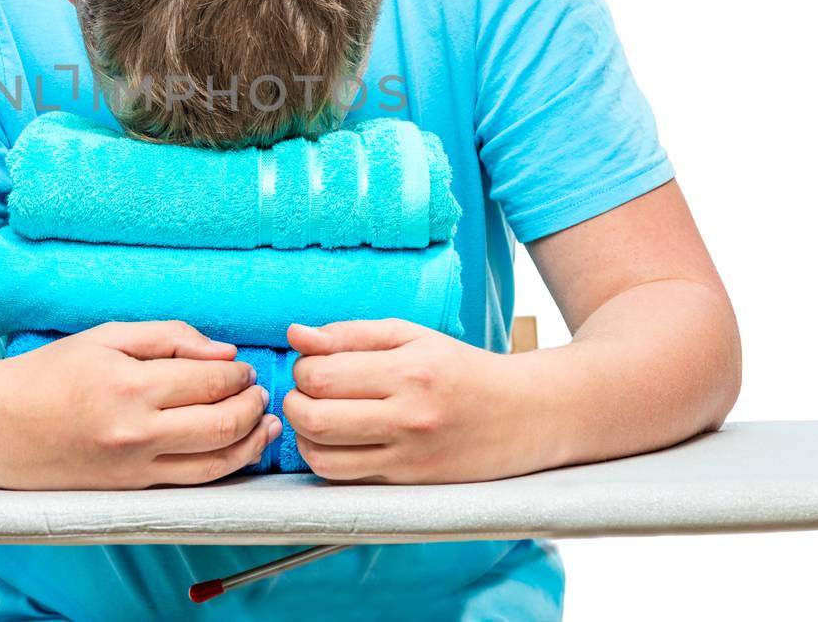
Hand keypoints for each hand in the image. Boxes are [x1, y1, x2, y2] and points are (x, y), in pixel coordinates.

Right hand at [0, 320, 279, 489]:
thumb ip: (168, 338)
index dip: (239, 373)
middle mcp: (135, 431)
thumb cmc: (45, 375)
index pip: (209, 379)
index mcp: (129, 384)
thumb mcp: (103, 336)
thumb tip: (225, 350)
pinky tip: (237, 449)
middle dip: (253, 406)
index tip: (245, 366)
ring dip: (250, 441)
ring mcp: (134, 467)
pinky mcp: (130, 490)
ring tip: (264, 423)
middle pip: (223, 423)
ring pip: (216, 462)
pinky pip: (192, 481)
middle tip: (261, 392)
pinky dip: (225, 465)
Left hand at [283, 319, 546, 483]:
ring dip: (303, 436)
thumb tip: (294, 335)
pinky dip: (326, 459)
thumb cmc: (462, 369)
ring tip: (316, 416)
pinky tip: (335, 440)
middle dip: (293, 401)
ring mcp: (408, 456)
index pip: (321, 375)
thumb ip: (349, 334)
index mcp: (408, 371)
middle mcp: (408, 417)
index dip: (301, 368)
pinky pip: (345, 479)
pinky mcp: (408, 483)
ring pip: (322, 457)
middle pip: (313, 417)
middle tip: (304, 391)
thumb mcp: (412, 336)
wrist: (525, 414)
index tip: (311, 363)